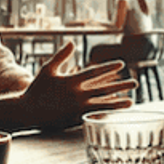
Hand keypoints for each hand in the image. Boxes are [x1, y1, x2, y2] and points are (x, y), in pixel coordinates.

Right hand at [21, 42, 136, 128]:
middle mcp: (76, 95)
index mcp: (70, 81)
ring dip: (118, 103)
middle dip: (121, 86)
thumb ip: (61, 56)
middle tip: (135, 83)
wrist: (27, 112)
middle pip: (103, 89)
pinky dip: (105, 113)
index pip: (94, 73)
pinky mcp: (75, 120)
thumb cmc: (36, 89)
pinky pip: (94, 115)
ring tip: (131, 102)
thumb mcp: (48, 70)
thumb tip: (72, 43)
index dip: (109, 68)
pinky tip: (114, 112)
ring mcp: (77, 109)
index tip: (122, 64)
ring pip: (102, 105)